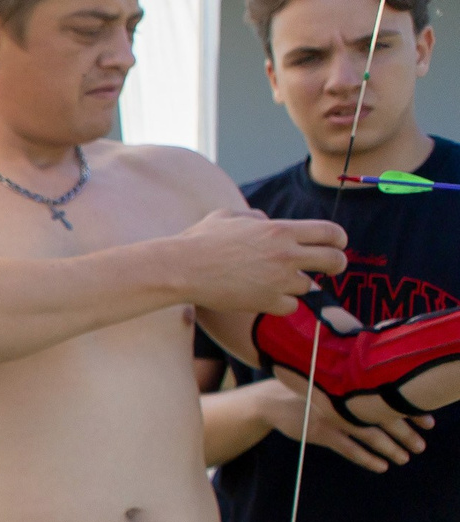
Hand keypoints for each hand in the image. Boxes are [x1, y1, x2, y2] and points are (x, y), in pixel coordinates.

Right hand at [175, 209, 346, 313]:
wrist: (182, 268)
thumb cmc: (200, 240)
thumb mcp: (228, 216)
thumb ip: (255, 216)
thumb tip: (266, 220)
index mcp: (280, 229)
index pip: (330, 232)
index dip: (339, 239)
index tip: (338, 245)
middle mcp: (286, 254)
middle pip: (334, 261)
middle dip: (337, 265)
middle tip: (331, 268)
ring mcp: (279, 280)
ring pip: (308, 286)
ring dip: (295, 285)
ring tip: (273, 282)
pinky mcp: (268, 302)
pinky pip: (290, 305)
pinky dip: (280, 303)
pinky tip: (263, 296)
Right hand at [262, 368, 432, 471]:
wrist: (269, 400)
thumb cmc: (304, 392)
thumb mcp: (331, 382)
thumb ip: (353, 388)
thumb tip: (384, 399)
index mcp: (350, 385)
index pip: (388, 398)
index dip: (409, 411)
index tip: (428, 422)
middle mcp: (344, 399)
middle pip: (382, 417)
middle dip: (404, 433)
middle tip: (421, 446)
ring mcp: (332, 416)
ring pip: (368, 434)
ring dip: (389, 448)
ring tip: (404, 459)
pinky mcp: (319, 432)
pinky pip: (348, 448)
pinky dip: (366, 458)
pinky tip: (380, 466)